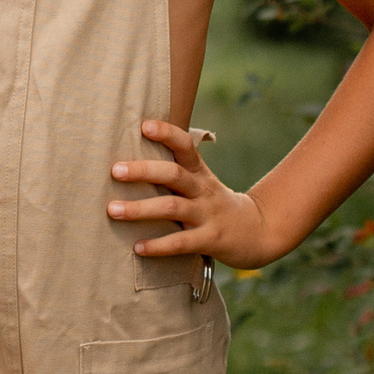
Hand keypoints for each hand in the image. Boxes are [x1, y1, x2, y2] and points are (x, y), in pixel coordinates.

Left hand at [107, 118, 285, 266]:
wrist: (260, 232)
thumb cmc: (216, 205)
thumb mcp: (202, 183)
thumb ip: (175, 173)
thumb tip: (130, 161)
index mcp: (200, 173)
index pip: (185, 146)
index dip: (167, 134)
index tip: (144, 126)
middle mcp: (203, 190)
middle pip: (173, 174)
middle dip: (143, 171)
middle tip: (115, 170)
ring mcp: (207, 215)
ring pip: (172, 207)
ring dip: (140, 209)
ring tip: (113, 210)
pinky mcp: (211, 240)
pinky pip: (181, 242)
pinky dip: (158, 245)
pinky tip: (138, 247)